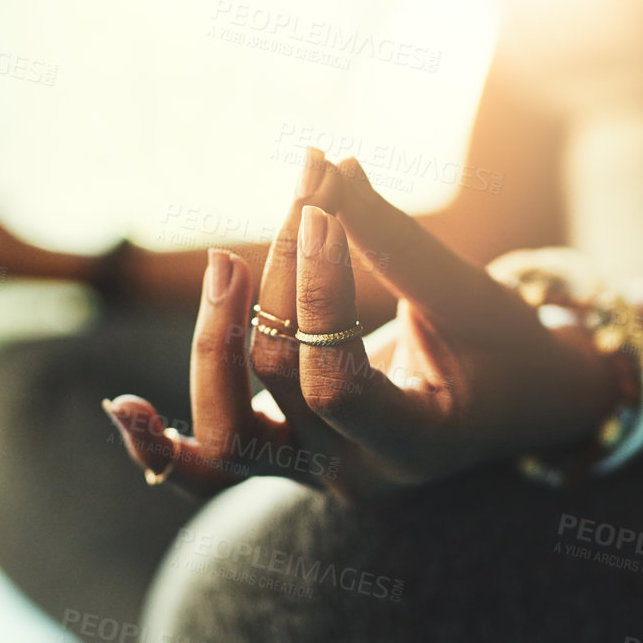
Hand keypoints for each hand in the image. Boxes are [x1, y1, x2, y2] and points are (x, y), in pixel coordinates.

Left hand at [104, 150, 619, 500]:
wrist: (521, 406)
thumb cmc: (506, 346)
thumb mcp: (465, 292)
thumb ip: (392, 238)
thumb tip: (328, 167)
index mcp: (415, 445)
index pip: (334, 380)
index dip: (316, 293)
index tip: (324, 211)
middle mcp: (355, 475)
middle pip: (275, 383)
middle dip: (281, 280)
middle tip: (305, 195)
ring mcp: (313, 476)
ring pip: (224, 437)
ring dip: (212, 344)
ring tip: (223, 264)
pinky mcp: (285, 461)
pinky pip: (207, 469)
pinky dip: (160, 446)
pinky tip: (121, 409)